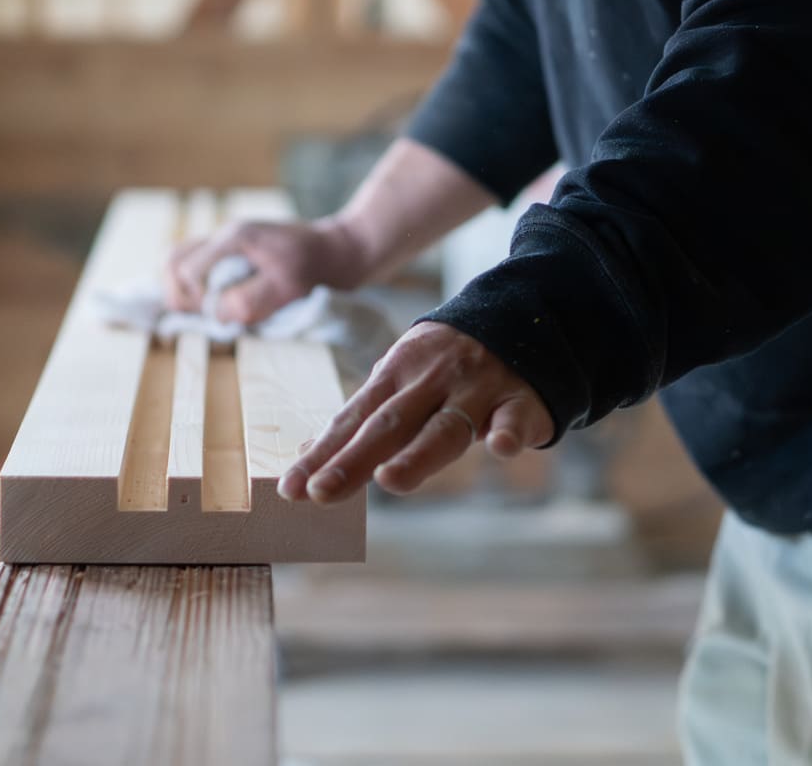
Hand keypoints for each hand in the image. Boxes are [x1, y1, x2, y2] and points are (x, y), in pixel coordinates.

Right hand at [165, 217, 365, 323]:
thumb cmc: (317, 267)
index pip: (187, 271)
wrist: (339, 249)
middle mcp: (224, 234)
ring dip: (183, 288)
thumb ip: (251, 301)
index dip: (196, 300)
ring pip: (179, 259)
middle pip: (173, 261)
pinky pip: (196, 262)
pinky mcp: (232, 250)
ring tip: (203, 311)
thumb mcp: (289, 289)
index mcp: (235, 238)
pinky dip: (194, 283)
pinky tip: (211, 301)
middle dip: (179, 293)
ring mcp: (226, 240)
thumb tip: (216, 314)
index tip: (218, 317)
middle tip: (202, 315)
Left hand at [277, 322, 555, 502]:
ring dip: (417, 454)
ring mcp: (477, 390)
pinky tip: (499, 447)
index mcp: (396, 376)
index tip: (291, 489)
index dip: (323, 454)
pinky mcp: (520, 401)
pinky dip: (508, 431)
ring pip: (445, 426)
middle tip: (321, 492)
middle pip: (389, 425)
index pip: (352, 420)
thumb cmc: (446, 364)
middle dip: (353, 459)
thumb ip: (363, 418)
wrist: (520, 318)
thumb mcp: (400, 379)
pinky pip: (514, 417)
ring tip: (389, 480)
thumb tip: (309, 455)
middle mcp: (432, 382)